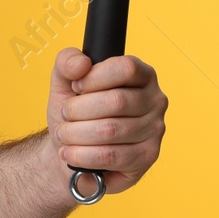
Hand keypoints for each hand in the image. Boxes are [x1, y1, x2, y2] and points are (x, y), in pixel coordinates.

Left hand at [46, 47, 166, 196]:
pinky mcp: (146, 157)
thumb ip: (67, 61)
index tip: (76, 87)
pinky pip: (110, 156)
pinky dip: (82, 155)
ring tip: (63, 134)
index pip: (126, 68)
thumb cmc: (75, 113)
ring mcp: (154, 130)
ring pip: (110, 130)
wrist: (71, 148)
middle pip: (116, 101)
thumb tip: (81, 64)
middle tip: (64, 115)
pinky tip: (69, 153)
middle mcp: (155, 100)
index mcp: (141, 74)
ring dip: (75, 133)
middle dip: (78, 109)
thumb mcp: (64, 81)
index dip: (94, 78)